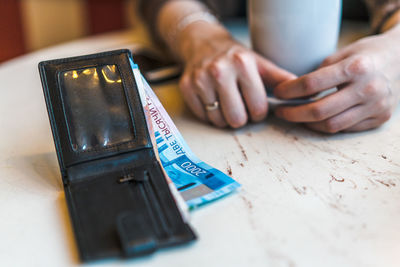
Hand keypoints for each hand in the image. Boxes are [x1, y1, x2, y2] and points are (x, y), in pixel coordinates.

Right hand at [178, 23, 294, 127]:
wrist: (204, 44)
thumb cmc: (236, 58)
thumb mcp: (261, 64)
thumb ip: (281, 79)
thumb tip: (307, 95)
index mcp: (243, 64)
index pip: (258, 109)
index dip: (259, 112)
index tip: (255, 105)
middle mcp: (219, 71)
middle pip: (237, 119)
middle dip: (242, 118)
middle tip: (241, 107)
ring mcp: (200, 80)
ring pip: (218, 121)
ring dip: (225, 118)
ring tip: (227, 104)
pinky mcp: (186, 87)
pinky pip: (203, 117)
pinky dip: (210, 115)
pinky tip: (214, 101)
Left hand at [274, 25, 399, 132]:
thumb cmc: (365, 55)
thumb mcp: (342, 54)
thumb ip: (319, 73)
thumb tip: (292, 92)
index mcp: (356, 67)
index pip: (312, 83)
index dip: (289, 91)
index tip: (277, 93)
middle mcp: (368, 88)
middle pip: (319, 110)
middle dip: (293, 113)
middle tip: (280, 111)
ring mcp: (376, 106)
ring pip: (331, 125)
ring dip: (307, 124)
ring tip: (295, 116)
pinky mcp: (380, 118)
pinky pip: (345, 129)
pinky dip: (327, 125)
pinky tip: (316, 120)